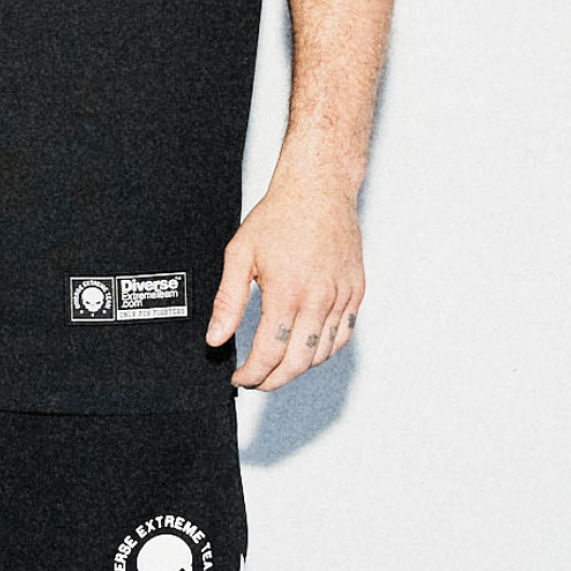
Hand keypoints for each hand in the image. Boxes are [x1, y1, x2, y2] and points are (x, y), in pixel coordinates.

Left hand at [206, 172, 363, 388]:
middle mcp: (319, 299)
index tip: (240, 377)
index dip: (252, 374)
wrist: (318, 190)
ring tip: (277, 365)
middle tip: (256, 380)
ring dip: (298, 368)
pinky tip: (307, 347)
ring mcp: (341, 297)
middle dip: (273, 380)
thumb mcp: (240, 255)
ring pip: (323, 353)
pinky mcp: (355, 291)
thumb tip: (215, 337)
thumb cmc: (280, 216)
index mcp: (287, 293)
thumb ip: (228, 302)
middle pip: (298, 362)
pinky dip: (325, 350)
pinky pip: (343, 334)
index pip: (269, 354)